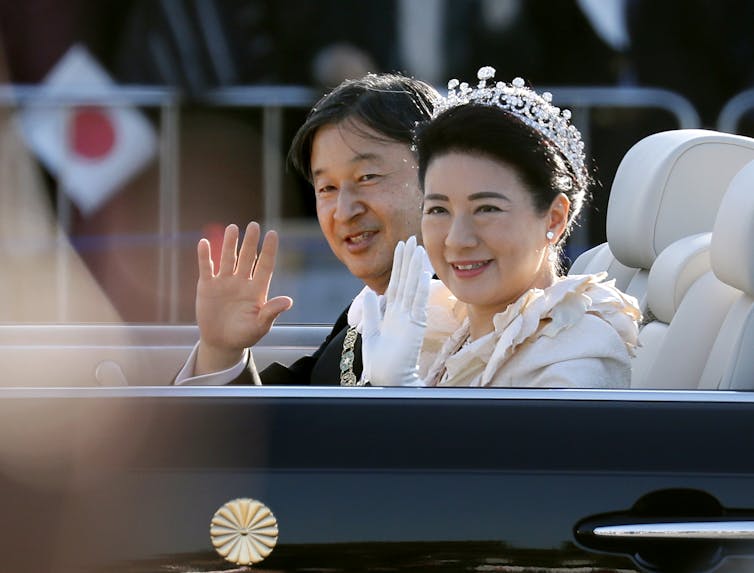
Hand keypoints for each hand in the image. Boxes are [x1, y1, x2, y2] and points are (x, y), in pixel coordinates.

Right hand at [195, 222, 292, 374]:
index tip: (272, 234)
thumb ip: (271, 312)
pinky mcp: (207, 287)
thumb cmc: (245, 335)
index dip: (268, 250)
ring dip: (230, 244)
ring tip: (233, 228)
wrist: (222, 342)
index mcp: (257, 289)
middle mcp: (242, 281)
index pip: (265, 265)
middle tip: (254, 226)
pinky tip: (205, 243)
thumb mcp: (260, 326)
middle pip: (247, 258)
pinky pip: (206, 268)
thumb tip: (288, 301)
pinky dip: (205, 256)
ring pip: (228, 258)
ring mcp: (224, 282)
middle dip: (250, 242)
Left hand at [362, 236, 429, 385]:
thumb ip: (372, 312)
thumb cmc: (380, 362)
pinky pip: (417, 300)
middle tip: (412, 238)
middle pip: (406, 280)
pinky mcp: (415, 324)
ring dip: (415, 267)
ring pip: (413, 287)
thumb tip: (369, 293)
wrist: (387, 379)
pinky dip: (420, 286)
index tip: (402, 247)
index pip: (397, 284)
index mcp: (393, 313)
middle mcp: (404, 312)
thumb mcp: (371, 332)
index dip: (399, 265)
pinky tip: (422, 271)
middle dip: (408, 260)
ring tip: (418, 248)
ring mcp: (410, 317)